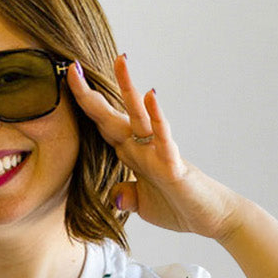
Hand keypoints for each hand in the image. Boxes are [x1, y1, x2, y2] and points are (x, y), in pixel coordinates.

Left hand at [68, 55, 241, 241]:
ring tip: (120, 60)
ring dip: (129, 88)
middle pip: (113, 115)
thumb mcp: (141, 204)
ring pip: (140, 115)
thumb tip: (114, 196)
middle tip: (73, 66)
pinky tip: (150, 96)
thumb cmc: (177, 206)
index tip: (68, 82)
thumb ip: (126, 195)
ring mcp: (158, 152)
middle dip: (92, 93)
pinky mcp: (174, 164)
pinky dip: (157, 117)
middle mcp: (143, 147)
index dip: (85, 107)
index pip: (103, 126)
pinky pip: (164, 137)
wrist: (208, 218)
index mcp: (132, 154)